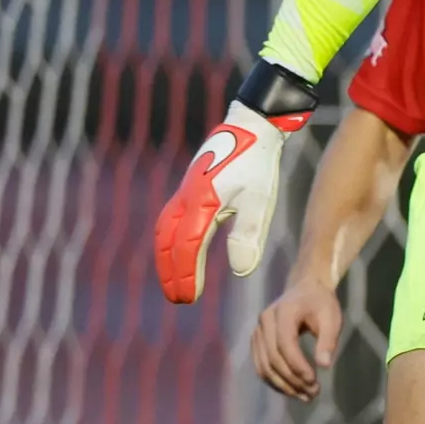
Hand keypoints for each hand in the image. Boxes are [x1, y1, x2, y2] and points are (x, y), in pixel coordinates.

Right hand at [154, 99, 305, 303]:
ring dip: (166, 258)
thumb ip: (248, 235)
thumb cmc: (258, 163)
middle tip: (177, 298)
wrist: (252, 125)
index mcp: (202, 203)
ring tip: (174, 281)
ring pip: (164, 231)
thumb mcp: (260, 199)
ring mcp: (184, 190)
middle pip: (167, 243)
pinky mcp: (189, 185)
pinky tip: (179, 250)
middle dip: (170, 273)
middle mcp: (186, 198)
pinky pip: (170, 219)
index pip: (187, 249)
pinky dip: (169, 240)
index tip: (189, 298)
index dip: (187, 276)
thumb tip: (240, 271)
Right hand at [252, 274, 341, 400]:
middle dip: (293, 380)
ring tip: (305, 396)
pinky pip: (262, 366)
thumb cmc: (321, 303)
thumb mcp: (332, 317)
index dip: (297, 365)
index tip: (314, 381)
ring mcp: (258, 331)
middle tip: (313, 394)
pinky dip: (275, 381)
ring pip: (264, 366)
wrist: (306, 288)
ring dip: (283, 385)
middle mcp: (265, 321)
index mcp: (284, 311)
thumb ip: (328, 340)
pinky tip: (292, 389)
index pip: (285, 344)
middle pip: (273, 358)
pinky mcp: (256, 341)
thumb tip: (324, 365)